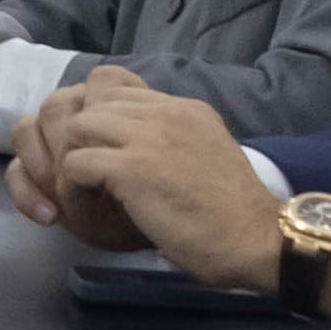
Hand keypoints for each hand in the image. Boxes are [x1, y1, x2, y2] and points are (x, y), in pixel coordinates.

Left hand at [30, 67, 288, 287]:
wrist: (257, 241)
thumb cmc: (234, 214)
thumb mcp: (206, 155)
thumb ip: (174, 140)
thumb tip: (139, 146)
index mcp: (185, 108)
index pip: (118, 88)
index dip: (102, 119)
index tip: (105, 151)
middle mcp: (166, 113)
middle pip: (92, 102)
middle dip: (82, 137)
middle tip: (87, 172)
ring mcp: (148, 137)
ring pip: (77, 126)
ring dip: (74, 158)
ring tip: (86, 189)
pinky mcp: (132, 168)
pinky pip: (74, 164)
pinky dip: (73, 187)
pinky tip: (90, 206)